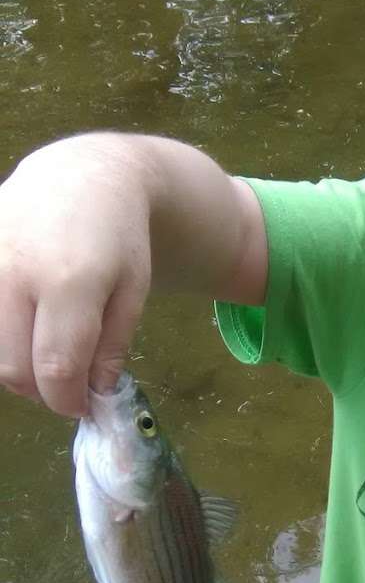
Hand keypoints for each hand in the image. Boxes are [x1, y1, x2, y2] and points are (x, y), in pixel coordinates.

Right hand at [0, 136, 151, 416]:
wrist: (82, 176)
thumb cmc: (118, 239)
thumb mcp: (133, 293)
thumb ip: (112, 347)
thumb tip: (93, 393)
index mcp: (71, 282)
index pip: (56, 370)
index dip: (68, 401)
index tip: (81, 406)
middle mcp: (17, 271)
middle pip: (13, 367)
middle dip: (42, 390)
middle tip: (65, 385)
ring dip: (16, 367)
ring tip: (46, 352)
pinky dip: (2, 337)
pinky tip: (25, 328)